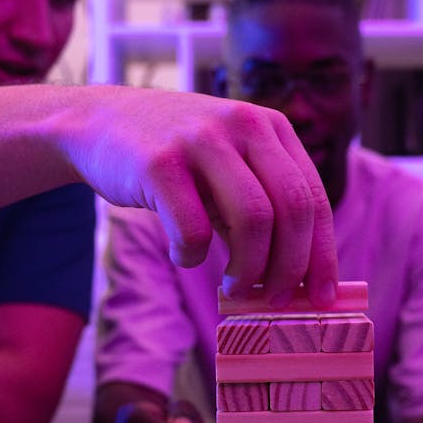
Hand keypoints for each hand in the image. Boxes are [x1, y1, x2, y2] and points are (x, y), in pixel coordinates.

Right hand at [56, 87, 337, 308]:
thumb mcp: (230, 169)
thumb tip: (298, 282)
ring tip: (234, 285)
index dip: (322, 254)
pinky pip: (193, 229)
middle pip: (291, 210)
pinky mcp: (158, 162)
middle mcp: (242, 125)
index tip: (322, 297)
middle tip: (273, 298)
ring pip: (253, 220)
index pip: (313, 198)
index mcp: (270, 127)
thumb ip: (263, 211)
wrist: (100, 123)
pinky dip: (191, 257)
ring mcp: (201, 140)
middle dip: (289, 267)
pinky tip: (181, 254)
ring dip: (249, 268)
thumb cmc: (177, 161)